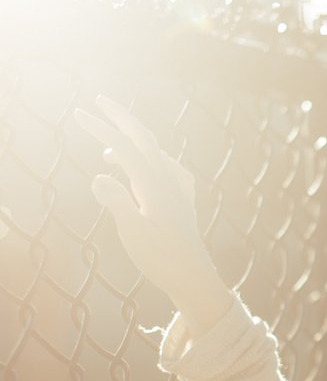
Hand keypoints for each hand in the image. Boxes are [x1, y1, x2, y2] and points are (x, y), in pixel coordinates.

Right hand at [74, 95, 234, 334]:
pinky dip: (153, 160)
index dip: (100, 128)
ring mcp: (179, 192)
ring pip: (156, 154)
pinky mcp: (184, 204)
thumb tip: (99, 176)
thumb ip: (116, 202)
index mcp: (154, 185)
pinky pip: (170, 170)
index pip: (124, 146)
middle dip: (120, 118)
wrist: (195, 280)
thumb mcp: (133, 232)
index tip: (77, 114)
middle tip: (98, 101)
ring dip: (132, 143)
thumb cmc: (162, 260)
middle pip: (144, 139)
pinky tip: (151, 170)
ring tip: (108, 155)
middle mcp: (169, 182)